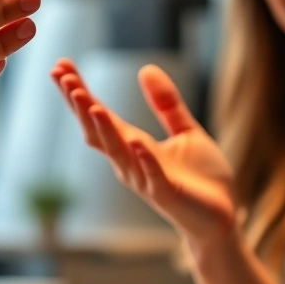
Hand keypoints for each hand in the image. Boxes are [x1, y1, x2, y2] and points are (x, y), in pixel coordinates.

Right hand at [51, 60, 235, 244]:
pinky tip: (136, 141)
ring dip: (104, 128)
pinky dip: (144, 159)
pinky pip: (152, 176)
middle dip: (79, 105)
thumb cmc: (201, 178)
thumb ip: (166, 103)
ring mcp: (146, 180)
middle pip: (97, 131)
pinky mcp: (167, 195)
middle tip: (61, 76)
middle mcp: (131, 162)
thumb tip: (145, 68)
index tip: (61, 65)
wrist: (222, 218)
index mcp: (134, 145)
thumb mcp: (186, 131)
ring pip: (119, 152)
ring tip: (90, 102)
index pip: (100, 115)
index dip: (79, 92)